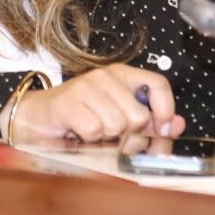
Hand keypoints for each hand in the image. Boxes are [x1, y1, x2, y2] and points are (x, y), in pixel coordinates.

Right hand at [2, 64, 186, 144]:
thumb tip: (178, 126)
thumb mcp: (120, 120)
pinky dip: (88, 140)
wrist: (37, 119)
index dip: (165, 110)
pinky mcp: (68, 101)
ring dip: (105, 138)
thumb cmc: (81, 119)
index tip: (163, 130)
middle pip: (138, 115)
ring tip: (93, 132)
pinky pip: (94, 130)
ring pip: (117, 125)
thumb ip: (151, 124)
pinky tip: (79, 133)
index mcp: (123, 75)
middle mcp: (106, 76)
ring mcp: (86, 86)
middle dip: (128, 136)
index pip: (158, 84)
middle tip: (112, 135)